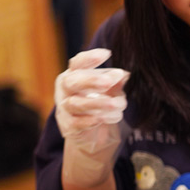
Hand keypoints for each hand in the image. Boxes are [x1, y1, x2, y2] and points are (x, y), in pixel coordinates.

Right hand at [54, 48, 128, 187]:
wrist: (92, 135)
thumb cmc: (100, 104)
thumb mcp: (110, 92)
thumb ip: (115, 84)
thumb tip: (125, 75)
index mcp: (74, 76)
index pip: (77, 64)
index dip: (89, 58)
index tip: (107, 54)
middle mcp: (66, 90)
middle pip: (73, 82)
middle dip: (91, 80)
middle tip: (110, 82)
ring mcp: (64, 108)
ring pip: (76, 104)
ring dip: (98, 104)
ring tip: (118, 104)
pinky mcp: (68, 126)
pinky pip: (75, 123)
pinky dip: (88, 121)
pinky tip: (100, 119)